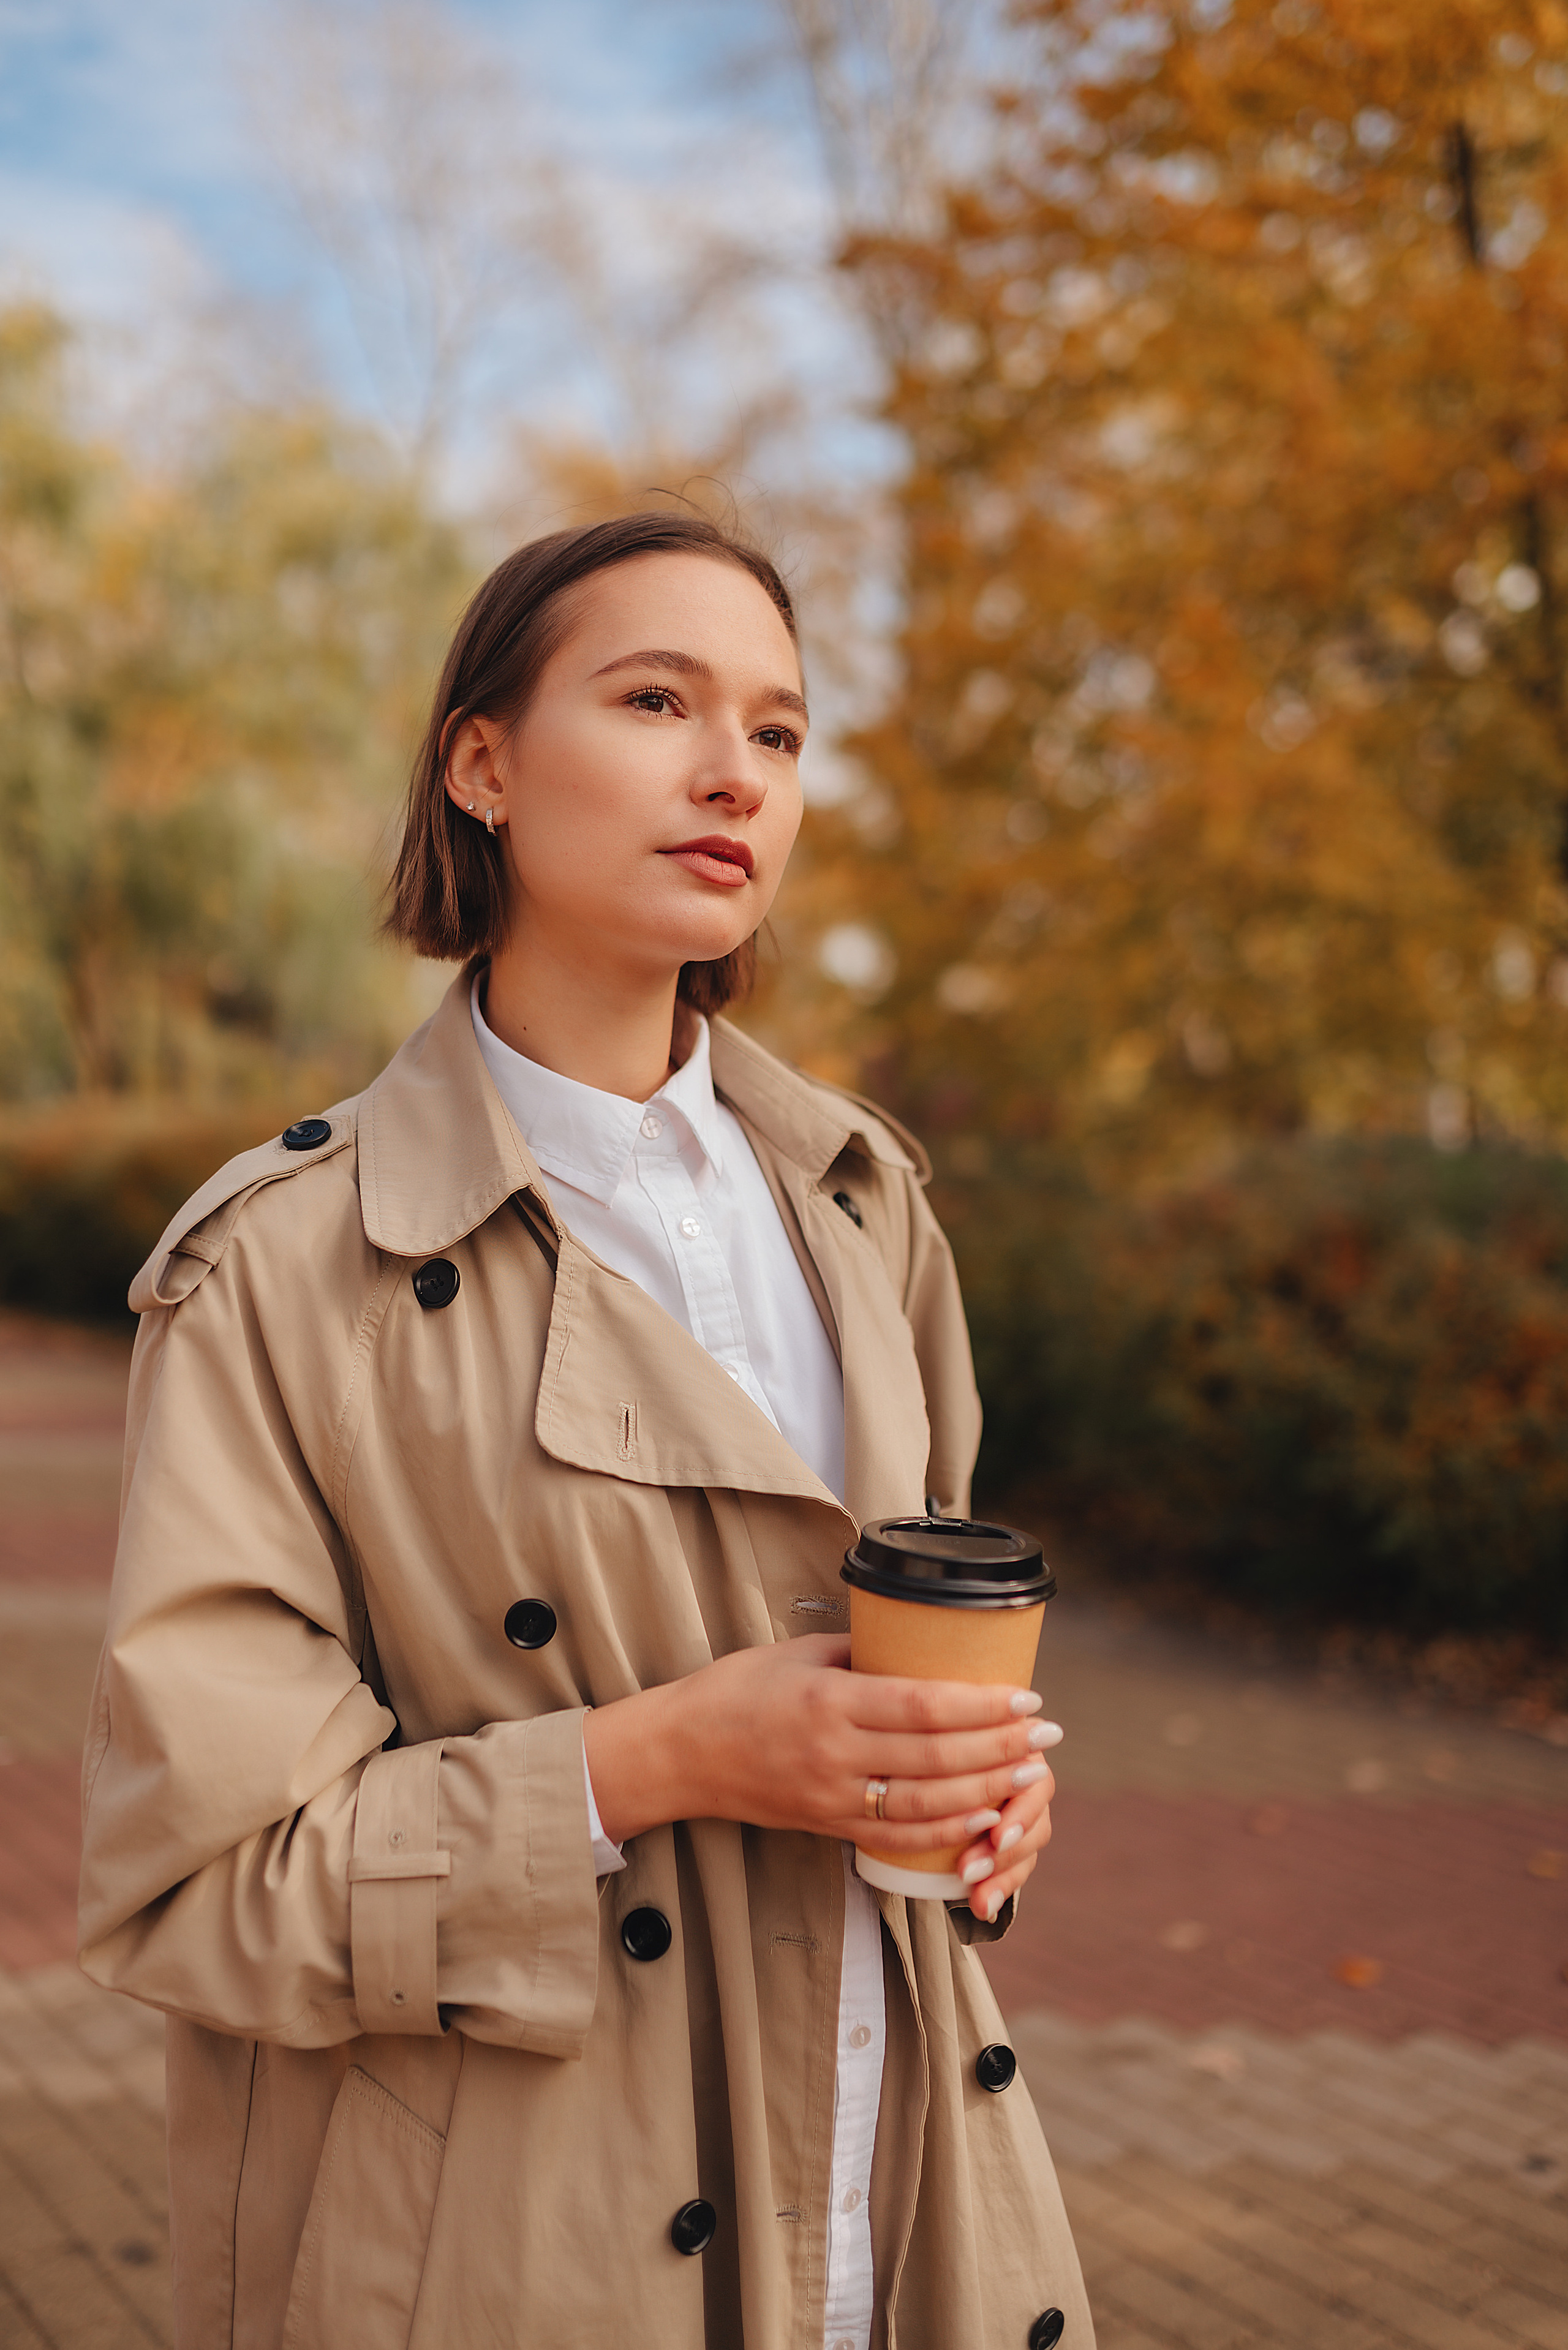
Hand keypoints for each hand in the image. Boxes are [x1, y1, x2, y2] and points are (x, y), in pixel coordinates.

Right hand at [582, 1637, 1060, 1923]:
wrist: (682, 1753)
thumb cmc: (739, 1690)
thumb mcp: (801, 1652)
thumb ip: (863, 1652)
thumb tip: (923, 1647)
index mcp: (829, 1702)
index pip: (924, 1707)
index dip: (983, 1706)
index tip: (1026, 1697)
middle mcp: (836, 1755)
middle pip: (938, 1758)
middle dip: (1002, 1747)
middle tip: (1046, 1734)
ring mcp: (834, 1797)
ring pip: (928, 1802)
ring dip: (988, 1789)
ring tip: (1030, 1771)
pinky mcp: (830, 1825)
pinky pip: (901, 1834)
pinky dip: (949, 1827)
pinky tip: (984, 1812)